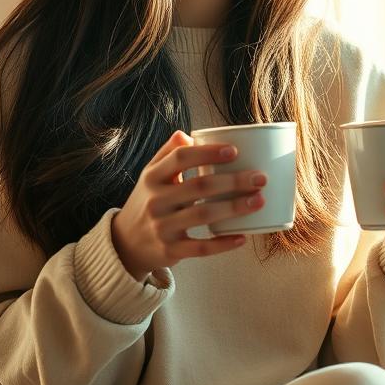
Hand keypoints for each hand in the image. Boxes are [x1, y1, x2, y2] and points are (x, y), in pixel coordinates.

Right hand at [111, 130, 265, 280]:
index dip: (207, 152)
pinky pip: (200, 247)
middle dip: (233, 181)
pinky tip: (242, 237)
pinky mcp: (170, 250)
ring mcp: (162, 227)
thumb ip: (167, 154)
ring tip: (259, 201)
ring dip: (235, 208)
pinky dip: (223, 243)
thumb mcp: (150, 176)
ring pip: (203, 215)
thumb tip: (188, 134)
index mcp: (152, 177)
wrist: (124, 243)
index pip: (180, 158)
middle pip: (199, 186)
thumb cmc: (147, 202)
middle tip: (260, 178)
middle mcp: (155, 201)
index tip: (234, 151)